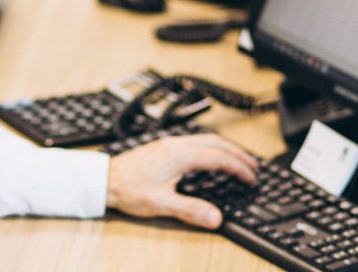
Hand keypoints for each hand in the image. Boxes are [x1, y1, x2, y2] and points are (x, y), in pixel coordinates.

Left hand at [106, 133, 258, 228]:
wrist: (104, 179)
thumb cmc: (127, 189)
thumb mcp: (160, 203)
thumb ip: (190, 210)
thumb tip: (216, 218)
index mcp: (178, 155)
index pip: (218, 157)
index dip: (238, 168)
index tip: (251, 178)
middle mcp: (175, 145)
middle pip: (215, 142)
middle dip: (237, 154)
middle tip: (253, 166)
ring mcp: (169, 144)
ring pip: (205, 139)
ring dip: (225, 149)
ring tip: (238, 161)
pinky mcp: (163, 147)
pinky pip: (195, 142)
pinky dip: (211, 148)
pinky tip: (211, 158)